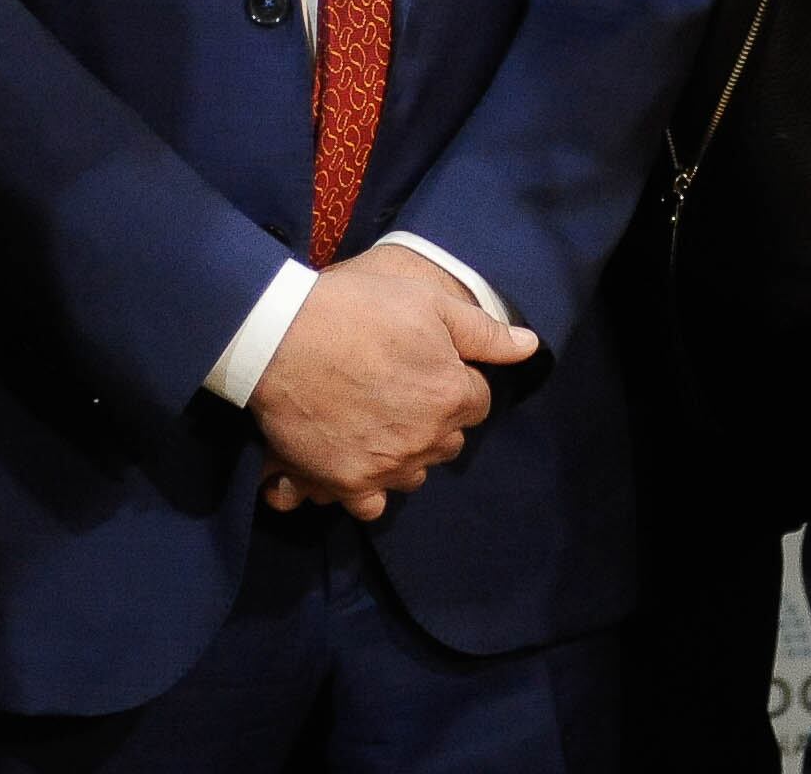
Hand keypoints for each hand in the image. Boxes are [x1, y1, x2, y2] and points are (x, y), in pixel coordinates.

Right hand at [247, 246, 540, 519]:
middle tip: (398, 391)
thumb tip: (530, 347)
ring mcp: (385, 466)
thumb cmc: (357, 309)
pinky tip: (354, 461)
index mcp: (451, 396)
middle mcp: (426, 439)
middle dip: (433, 420)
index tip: (427, 367)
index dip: (455, 382)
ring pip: (413, 475)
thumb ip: (484, 333)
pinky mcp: (345, 483)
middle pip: (448, 442)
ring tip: (375, 425)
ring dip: (403, 455)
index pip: (477, 404)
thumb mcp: (428, 304)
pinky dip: (366, 490)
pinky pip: (371, 505)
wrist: (280, 334)